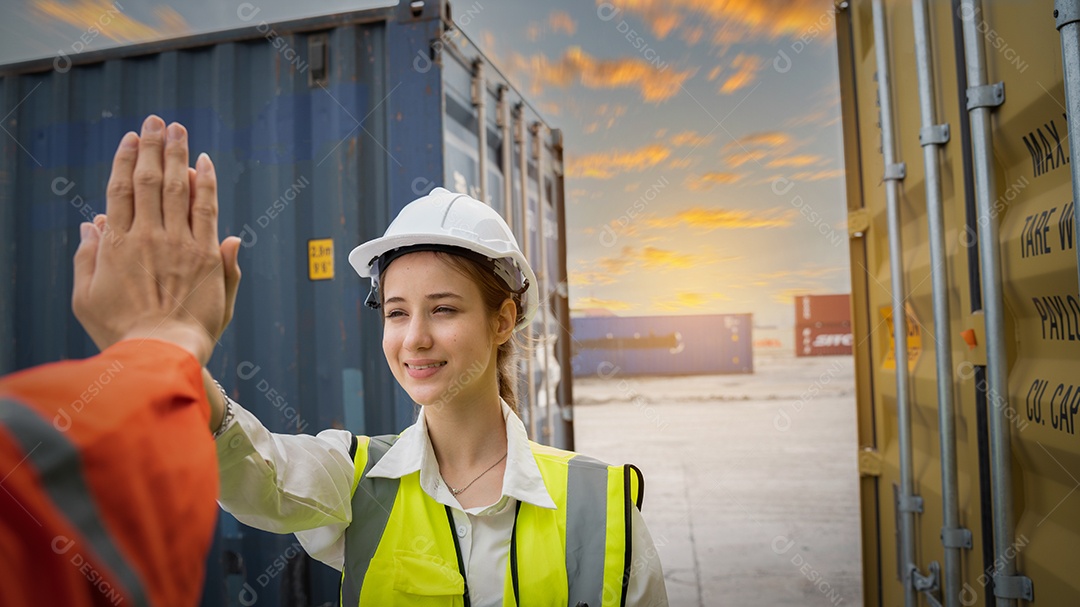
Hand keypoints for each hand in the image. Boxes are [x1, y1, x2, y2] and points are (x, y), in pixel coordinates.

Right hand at [72, 115, 240, 364]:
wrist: (161, 352)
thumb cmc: (121, 332)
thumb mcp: (86, 298)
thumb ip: (88, 257)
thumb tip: (93, 223)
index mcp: (116, 245)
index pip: (119, 190)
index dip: (125, 159)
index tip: (130, 138)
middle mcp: (147, 236)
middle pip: (148, 179)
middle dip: (152, 146)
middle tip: (156, 120)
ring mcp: (178, 243)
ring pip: (177, 187)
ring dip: (177, 154)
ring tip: (177, 128)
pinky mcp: (206, 254)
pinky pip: (206, 208)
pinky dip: (205, 182)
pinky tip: (204, 161)